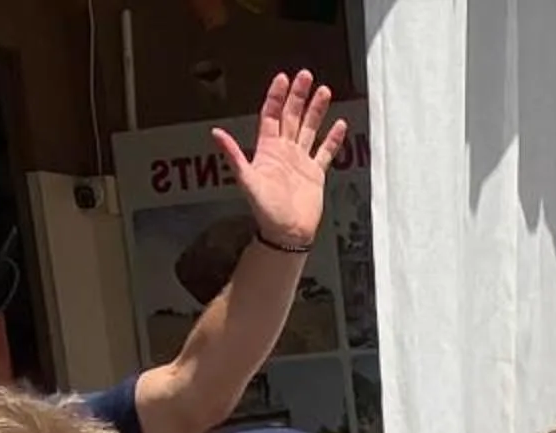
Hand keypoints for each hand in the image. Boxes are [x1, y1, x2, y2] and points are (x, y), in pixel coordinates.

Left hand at [218, 72, 343, 255]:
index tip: (283, 78)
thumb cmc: (266, 210)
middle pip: (292, 116)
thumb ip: (234, 156)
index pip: (271, 115)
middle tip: (306, 75)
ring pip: (310, 129)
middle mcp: (285, 151)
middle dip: (298, 96)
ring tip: (325, 91)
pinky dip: (333, 139)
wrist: (287, 234)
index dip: (276, 97)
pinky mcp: (316, 174)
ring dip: (316, 111)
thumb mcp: (247, 181)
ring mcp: (301, 161)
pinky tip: (339, 124)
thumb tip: (216, 133)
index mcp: (268, 149)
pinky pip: (325, 152)